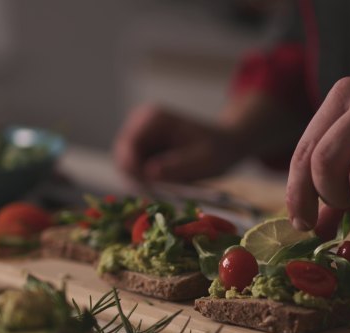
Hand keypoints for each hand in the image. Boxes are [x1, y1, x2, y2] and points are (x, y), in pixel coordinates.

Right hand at [114, 105, 243, 181]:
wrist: (227, 146)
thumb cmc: (218, 150)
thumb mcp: (204, 160)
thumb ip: (178, 166)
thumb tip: (150, 173)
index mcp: (153, 118)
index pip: (127, 147)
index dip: (133, 171)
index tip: (148, 191)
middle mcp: (140, 124)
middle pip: (122, 158)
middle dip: (137, 179)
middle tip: (158, 196)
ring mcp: (140, 137)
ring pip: (127, 168)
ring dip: (143, 183)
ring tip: (167, 192)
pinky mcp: (143, 151)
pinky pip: (136, 172)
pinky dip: (148, 183)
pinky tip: (166, 188)